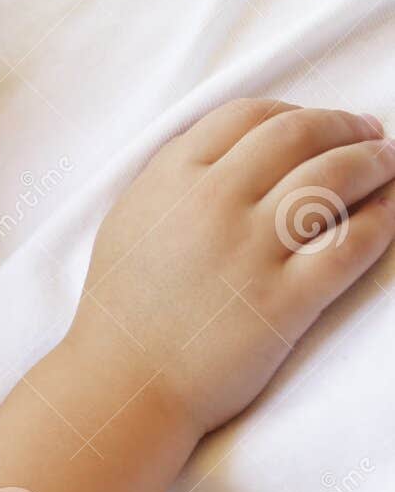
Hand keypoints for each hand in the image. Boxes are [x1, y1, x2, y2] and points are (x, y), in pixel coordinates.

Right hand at [68, 99, 394, 437]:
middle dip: (345, 126)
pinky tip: (391, 211)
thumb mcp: (132, 215)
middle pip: (298, 136)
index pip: (251, 115)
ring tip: (389, 163)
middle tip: (371, 133)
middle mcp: (213, 201)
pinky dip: (381, 219)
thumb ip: (177, 172)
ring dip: (372, 163)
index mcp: (174, 175)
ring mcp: (250, 249)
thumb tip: (234, 144)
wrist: (124, 380)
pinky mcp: (283, 300)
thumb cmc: (124, 304)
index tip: (319, 122)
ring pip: (330, 180)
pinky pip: (349, 245)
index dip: (297, 111)